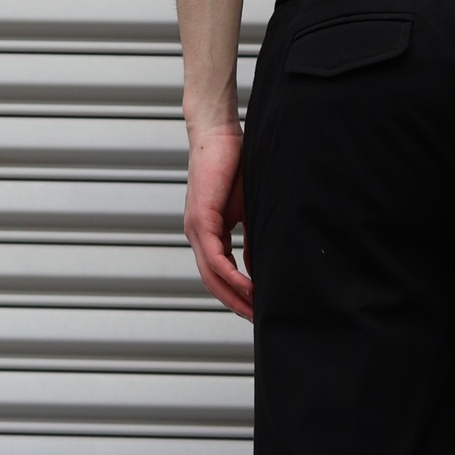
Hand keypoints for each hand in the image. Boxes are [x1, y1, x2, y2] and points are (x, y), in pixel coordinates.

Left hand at [182, 119, 253, 320]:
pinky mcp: (201, 219)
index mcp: (208, 233)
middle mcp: (197, 234)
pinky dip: (232, 276)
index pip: (219, 275)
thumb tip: (257, 269)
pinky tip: (249, 287)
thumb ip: (250, 240)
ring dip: (234, 296)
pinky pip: (215, 259)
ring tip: (257, 310)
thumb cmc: (235, 164)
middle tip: (259, 321)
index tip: (258, 310)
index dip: (237, 296)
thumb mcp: (248, 211)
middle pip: (213, 283)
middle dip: (236, 305)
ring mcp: (196, 228)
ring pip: (212, 276)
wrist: (220, 133)